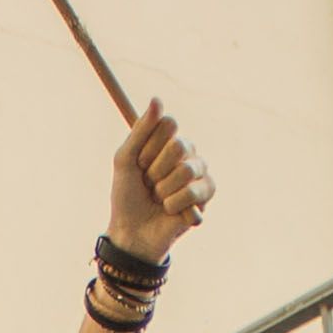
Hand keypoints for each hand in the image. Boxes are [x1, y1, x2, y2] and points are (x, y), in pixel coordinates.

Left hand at [105, 100, 212, 263]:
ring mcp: (199, 172)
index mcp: (167, 141)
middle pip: (180, 145)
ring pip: (187, 169)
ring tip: (158, 199)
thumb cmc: (126, 196)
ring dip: (164, 189)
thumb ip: (140, 130)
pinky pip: (195, 191)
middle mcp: (186, 153)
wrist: (132, 232)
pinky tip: (170, 210)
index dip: (150, 146)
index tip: (138, 164)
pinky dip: (175, 204)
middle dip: (156, 170)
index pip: (169, 124)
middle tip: (148, 184)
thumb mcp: (125, 160)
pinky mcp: (207, 194)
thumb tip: (157, 99)